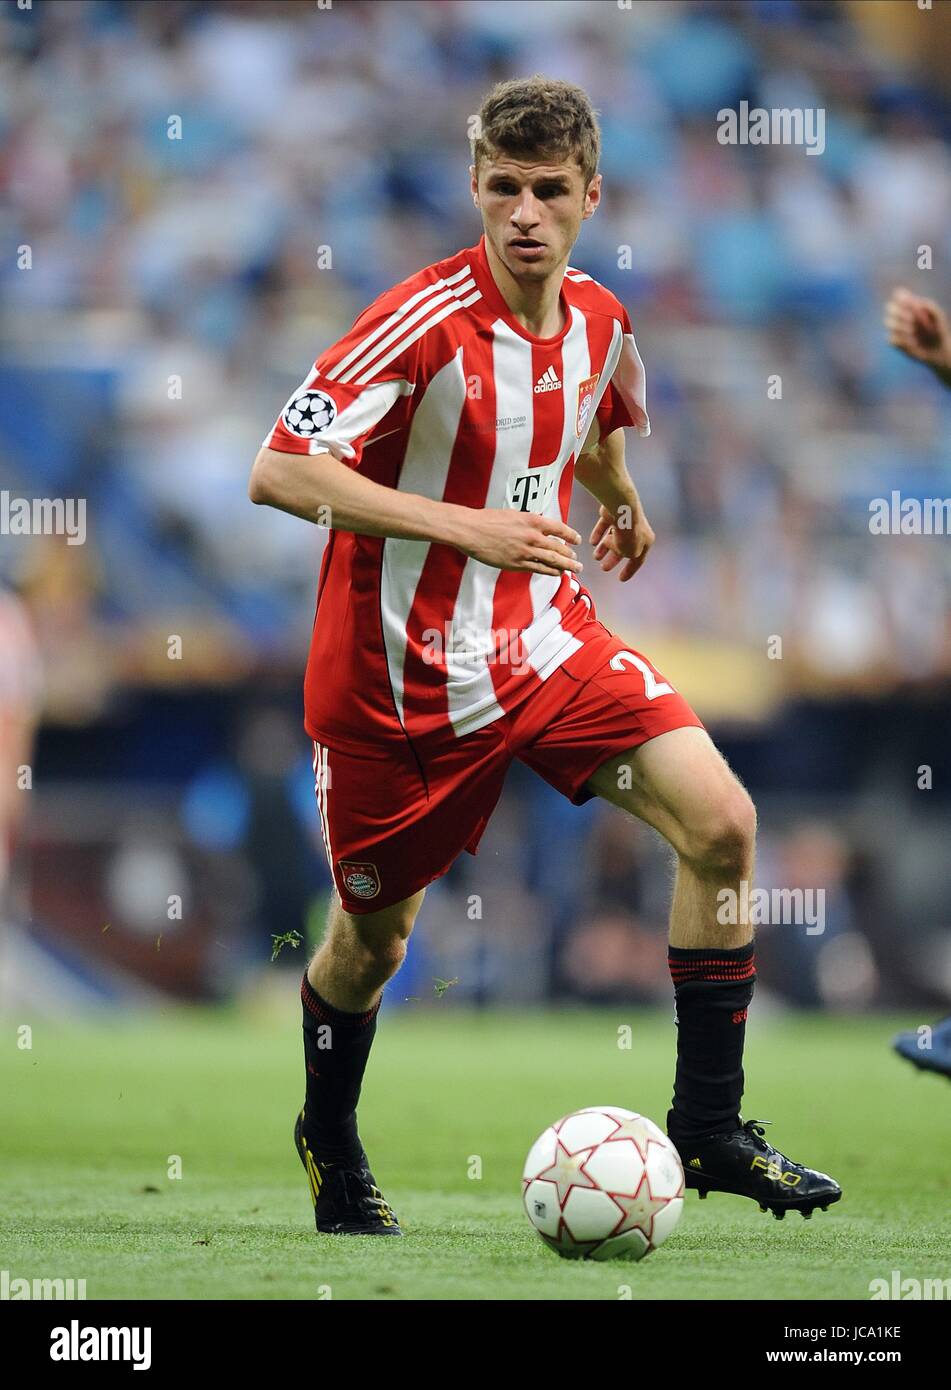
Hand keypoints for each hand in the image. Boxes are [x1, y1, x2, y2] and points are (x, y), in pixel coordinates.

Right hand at [455, 509, 582, 577]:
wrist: (471, 530)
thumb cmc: (488, 520)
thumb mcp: (514, 514)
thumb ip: (528, 522)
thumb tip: (540, 528)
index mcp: (532, 520)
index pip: (560, 528)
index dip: (571, 535)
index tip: (577, 540)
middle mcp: (532, 536)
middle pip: (559, 548)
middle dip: (570, 556)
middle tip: (577, 560)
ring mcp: (525, 551)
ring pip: (552, 560)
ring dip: (566, 566)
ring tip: (574, 569)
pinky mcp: (517, 564)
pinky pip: (539, 569)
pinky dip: (550, 572)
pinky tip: (557, 574)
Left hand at [590, 503, 653, 581]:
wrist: (622, 509)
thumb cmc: (629, 533)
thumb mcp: (631, 553)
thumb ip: (626, 555)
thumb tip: (619, 551)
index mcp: (646, 541)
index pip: (638, 560)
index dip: (629, 571)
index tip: (621, 579)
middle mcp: (638, 530)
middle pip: (624, 548)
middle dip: (613, 559)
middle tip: (604, 568)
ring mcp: (625, 521)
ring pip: (614, 537)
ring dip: (605, 548)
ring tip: (595, 557)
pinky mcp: (613, 513)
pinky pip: (605, 526)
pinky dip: (599, 534)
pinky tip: (592, 542)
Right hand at [884, 287, 950, 372]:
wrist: (938, 349)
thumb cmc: (939, 330)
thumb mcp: (938, 316)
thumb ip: (929, 306)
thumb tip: (915, 303)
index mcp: (911, 307)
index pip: (899, 296)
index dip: (900, 297)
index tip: (907, 300)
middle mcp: (901, 316)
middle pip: (889, 308)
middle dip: (899, 312)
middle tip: (911, 318)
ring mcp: (897, 329)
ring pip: (889, 323)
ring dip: (901, 326)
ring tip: (913, 331)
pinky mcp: (895, 342)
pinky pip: (891, 338)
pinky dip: (902, 340)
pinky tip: (912, 343)